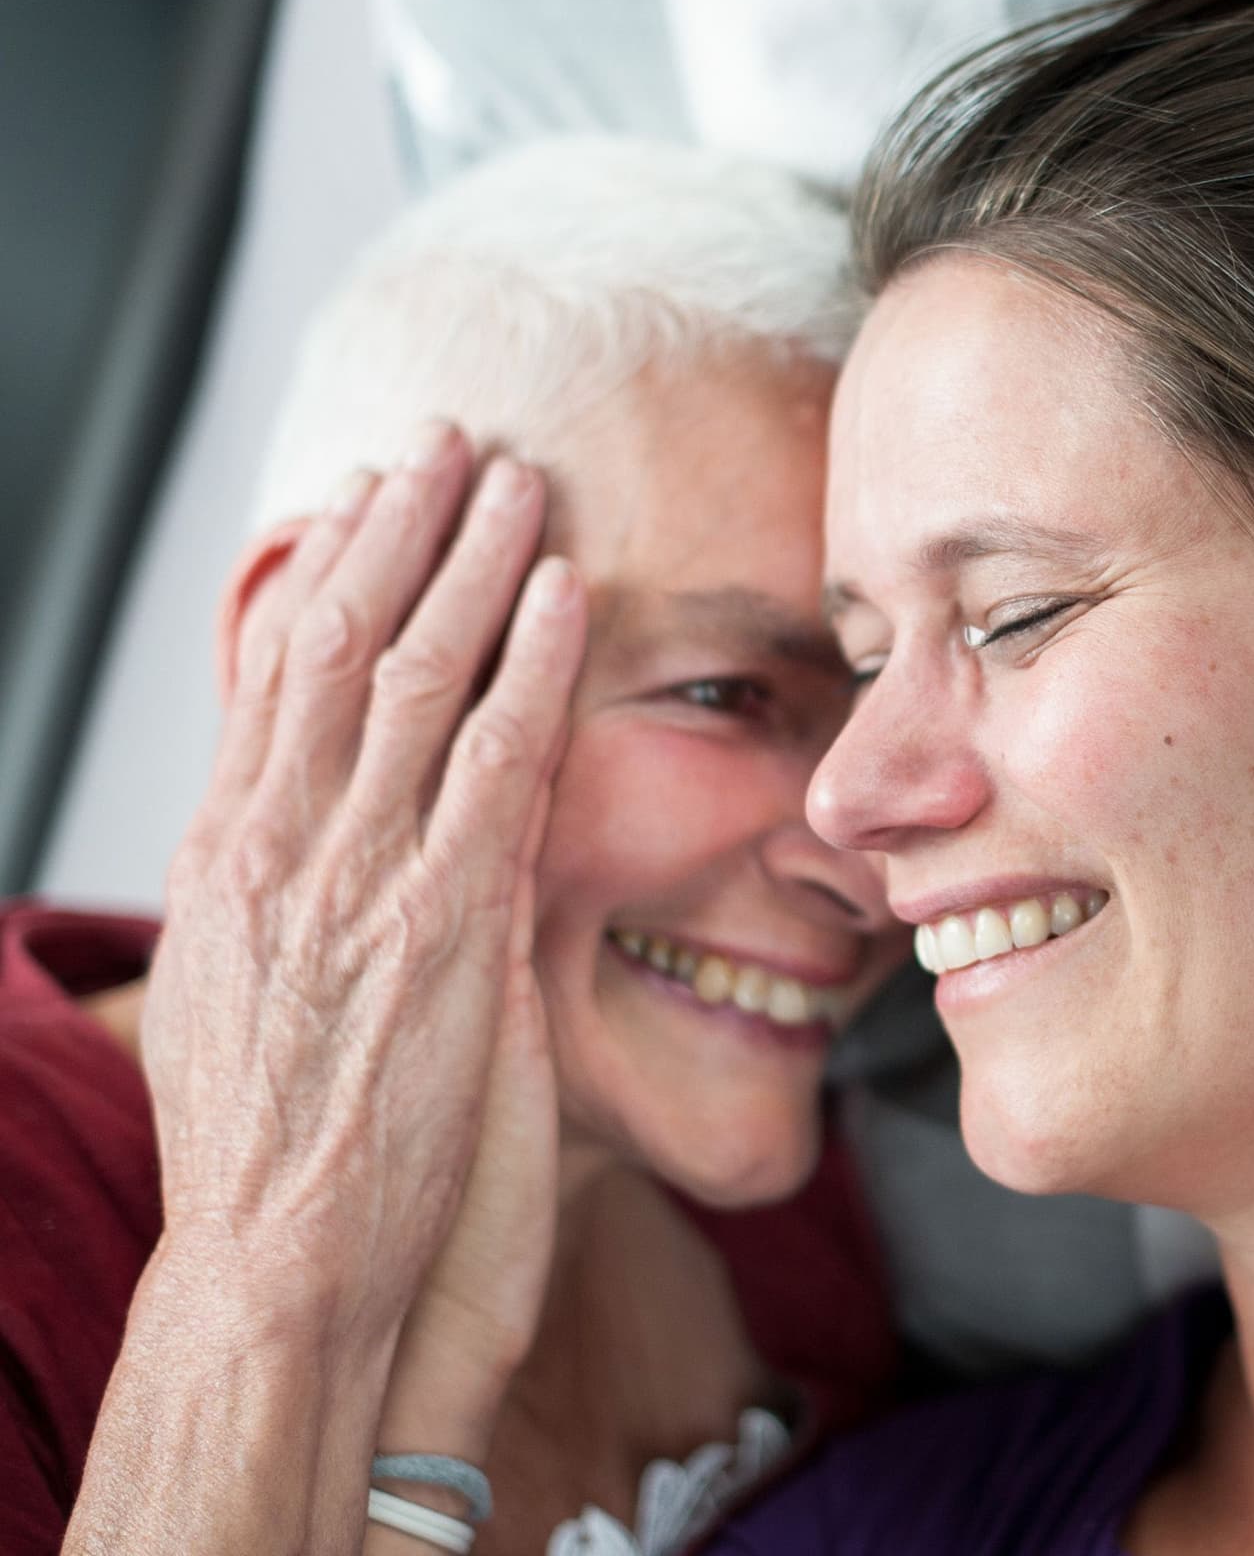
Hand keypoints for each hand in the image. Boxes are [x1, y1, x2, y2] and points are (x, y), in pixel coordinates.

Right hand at [140, 425, 585, 1352]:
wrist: (277, 1269)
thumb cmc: (267, 1154)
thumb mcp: (238, 997)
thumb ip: (284, 894)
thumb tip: (314, 830)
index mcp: (229, 854)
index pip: (276, 674)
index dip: (327, 571)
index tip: (365, 499)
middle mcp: (285, 841)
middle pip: (343, 640)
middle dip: (399, 529)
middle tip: (446, 445)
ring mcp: (362, 871)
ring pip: (417, 671)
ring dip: (471, 561)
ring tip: (516, 479)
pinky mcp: (444, 917)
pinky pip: (495, 756)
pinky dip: (529, 664)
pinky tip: (563, 594)